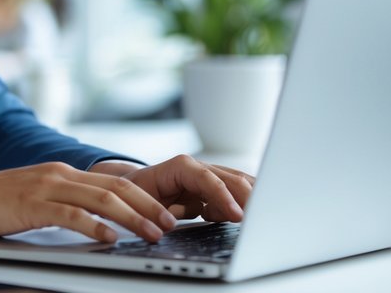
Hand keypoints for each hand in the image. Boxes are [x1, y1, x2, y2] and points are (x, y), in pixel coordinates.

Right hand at [0, 162, 177, 242]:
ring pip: (100, 198)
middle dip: (148, 205)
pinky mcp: (31, 203)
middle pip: (115, 186)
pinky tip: (109, 238)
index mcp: (63, 173)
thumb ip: (67, 204)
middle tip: (170, 223)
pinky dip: (94, 226)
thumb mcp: (39, 199)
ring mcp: (46, 186)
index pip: (114, 180)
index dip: (145, 196)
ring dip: (131, 217)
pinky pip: (70, 214)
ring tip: (151, 233)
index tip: (166, 213)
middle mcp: (59, 174)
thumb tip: (101, 223)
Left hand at [107, 154, 254, 222]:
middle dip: (247, 198)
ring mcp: (207, 177)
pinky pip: (234, 194)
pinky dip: (242, 205)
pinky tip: (239, 217)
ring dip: (249, 200)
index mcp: (178, 167)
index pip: (206, 177)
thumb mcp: (140, 204)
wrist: (131, 192)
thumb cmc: (133, 197)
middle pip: (230, 178)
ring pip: (237, 184)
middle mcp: (196, 168)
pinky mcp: (212, 190)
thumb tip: (170, 223)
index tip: (236, 216)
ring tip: (259, 218)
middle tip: (259, 220)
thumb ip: (157, 212)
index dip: (222, 196)